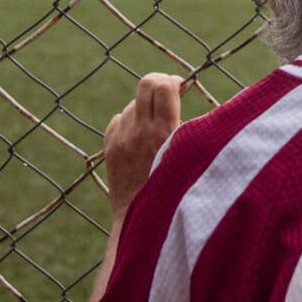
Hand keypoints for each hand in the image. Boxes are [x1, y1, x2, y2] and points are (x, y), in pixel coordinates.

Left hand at [103, 73, 182, 218]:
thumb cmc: (178, 189)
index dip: (174, 81)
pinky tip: (141, 137)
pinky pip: (120, 119)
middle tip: (169, 93)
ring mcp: (121, 139)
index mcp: (164, 133)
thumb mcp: (191, 155)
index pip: (163, 86)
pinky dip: (131, 121)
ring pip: (134, 104)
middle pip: (146, 84)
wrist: (143, 220)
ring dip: (146, 106)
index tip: (181, 88)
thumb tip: (189, 97)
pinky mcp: (109, 147)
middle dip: (159, 83)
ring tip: (158, 125)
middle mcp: (139, 132)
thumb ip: (192, 126)